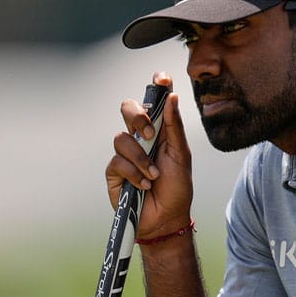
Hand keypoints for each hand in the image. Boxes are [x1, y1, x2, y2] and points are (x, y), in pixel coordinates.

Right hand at [105, 72, 193, 240]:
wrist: (167, 218)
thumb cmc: (177, 187)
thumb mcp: (182, 155)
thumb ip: (174, 127)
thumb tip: (172, 96)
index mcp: (159, 130)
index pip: (154, 101)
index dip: (156, 85)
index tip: (162, 77)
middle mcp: (140, 138)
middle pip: (128, 109)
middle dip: (137, 116)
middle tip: (150, 134)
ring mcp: (125, 154)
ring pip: (121, 138)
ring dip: (140, 158)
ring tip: (153, 175)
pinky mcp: (114, 172)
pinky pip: (117, 161)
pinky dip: (133, 173)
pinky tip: (144, 185)